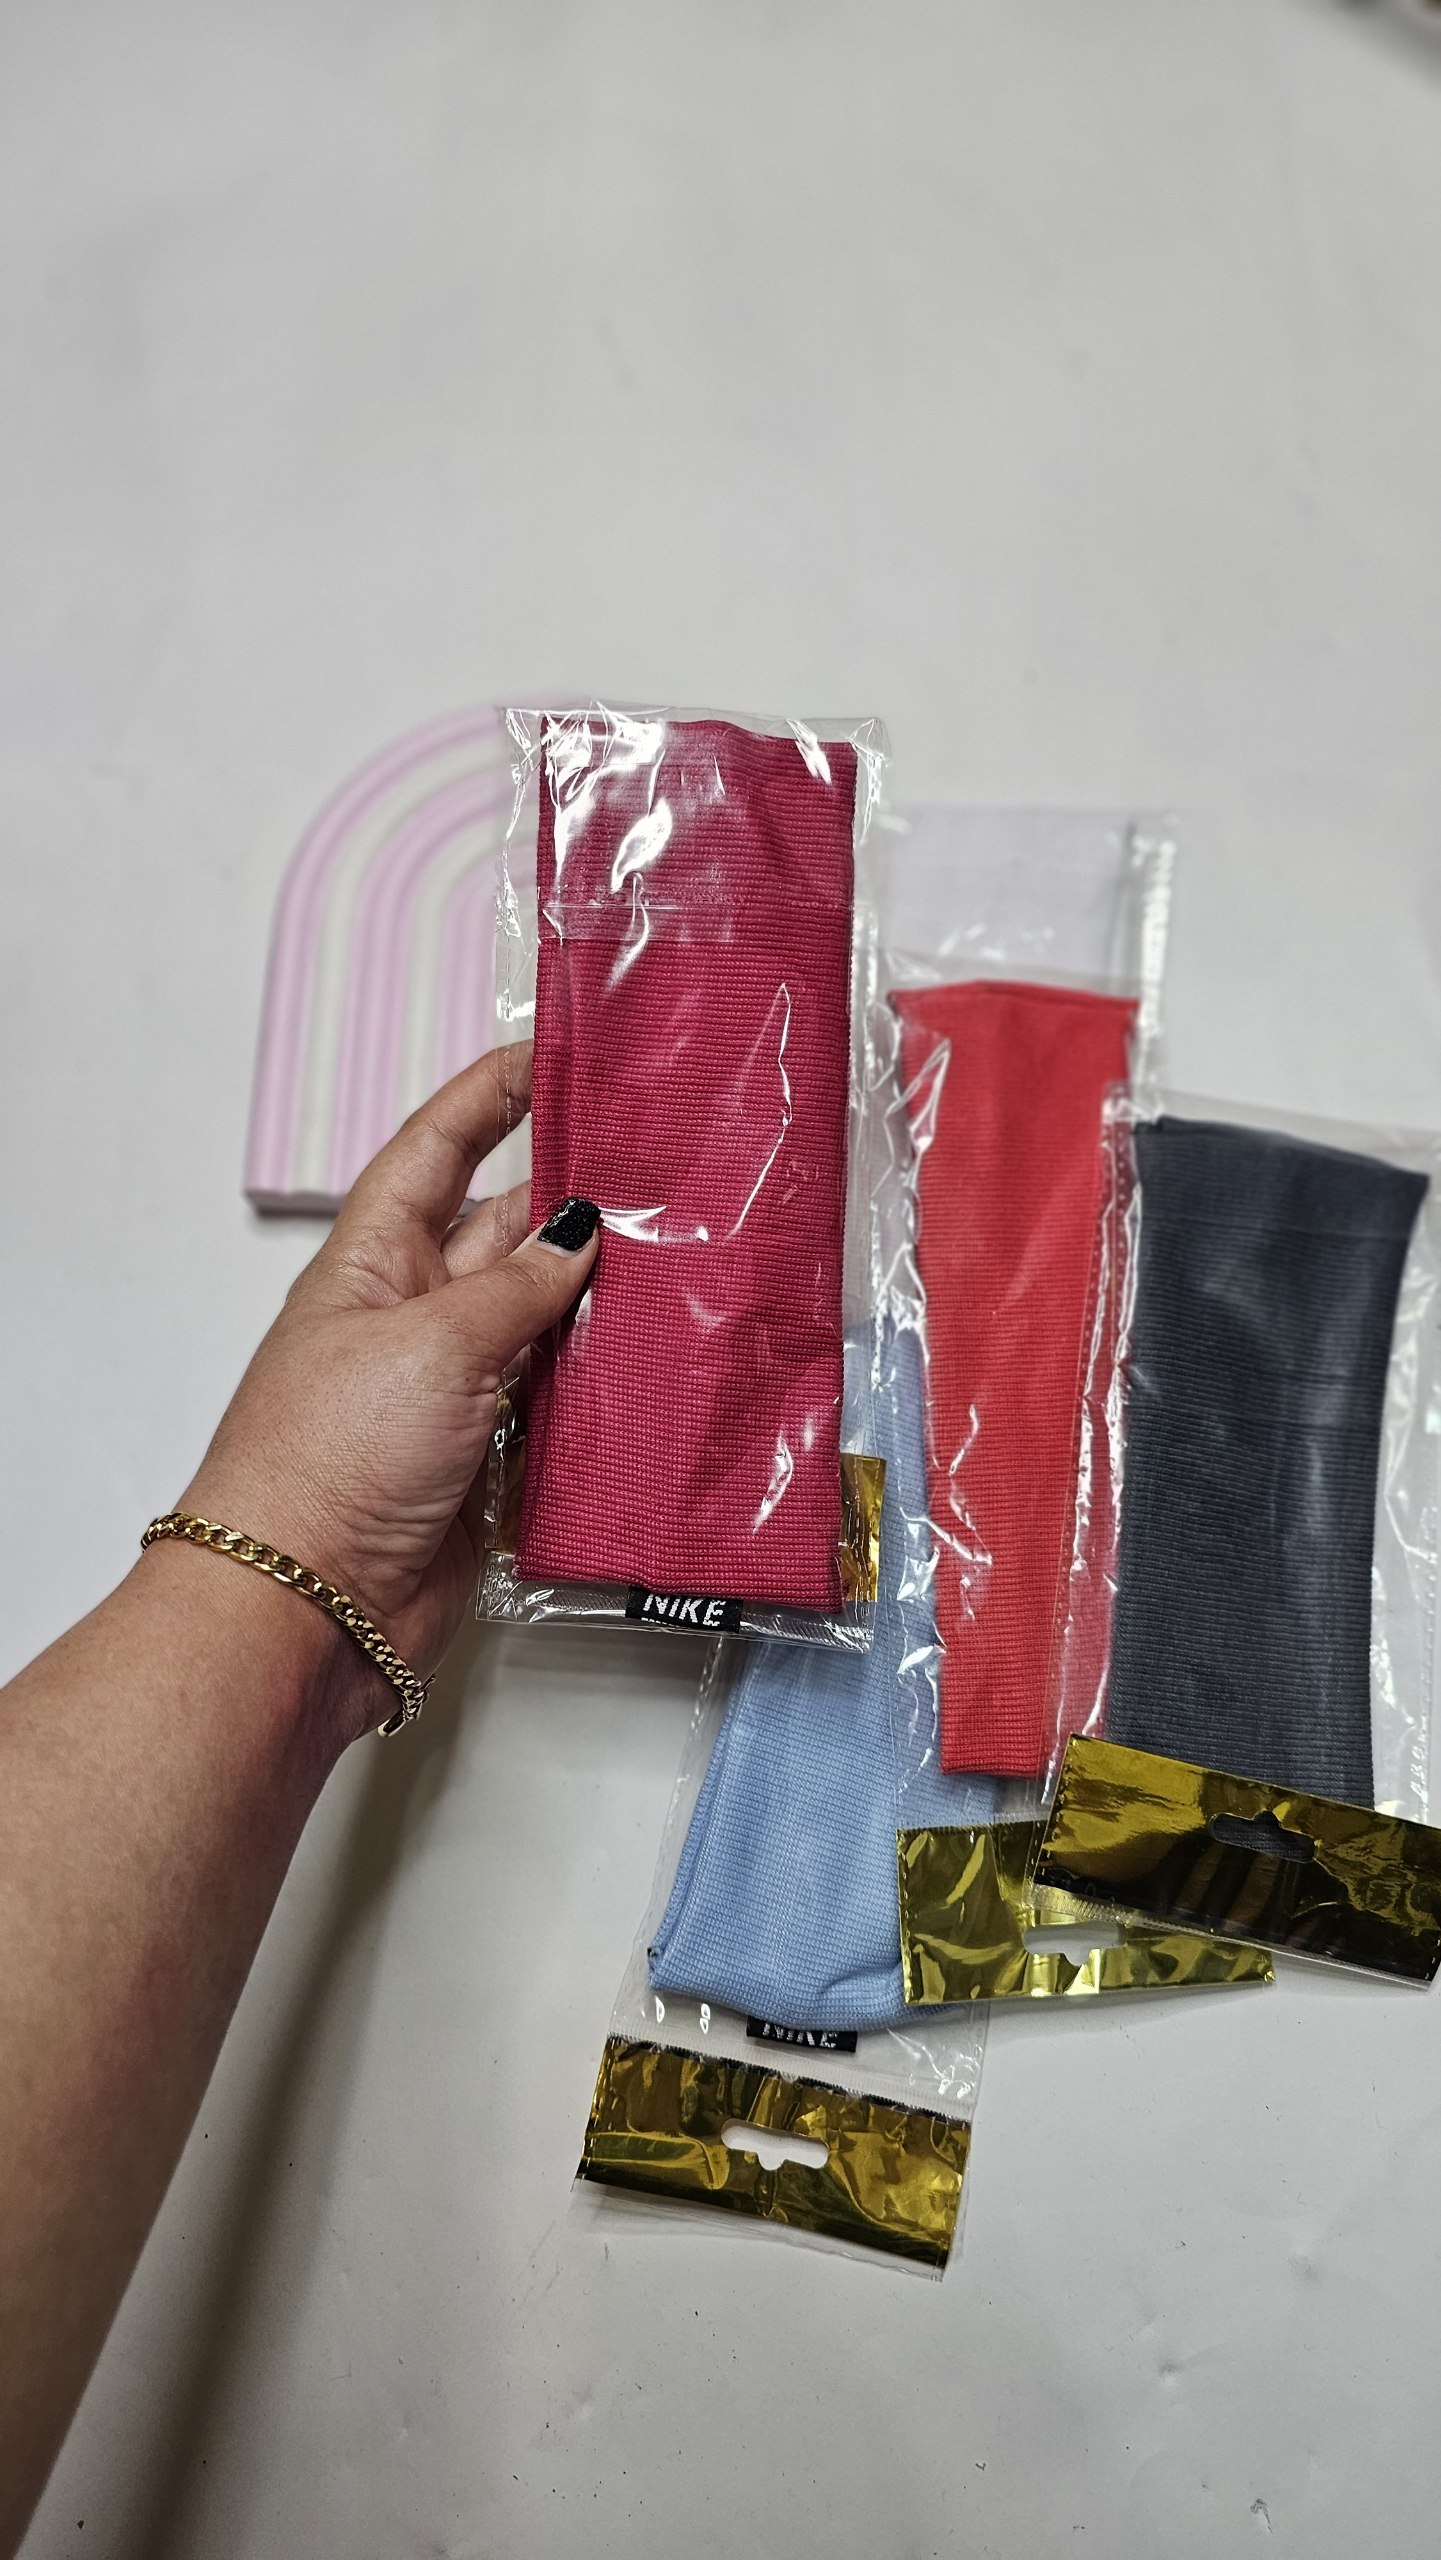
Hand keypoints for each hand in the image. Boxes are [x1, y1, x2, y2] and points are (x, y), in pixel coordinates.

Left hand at [180, 1043, 596, 1734]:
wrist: (308, 1608)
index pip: (437, 1151)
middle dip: (577, 1193)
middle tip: (665, 1159)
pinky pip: (561, 1402)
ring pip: (546, 1317)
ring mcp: (455, 1390)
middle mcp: (416, 1315)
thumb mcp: (432, 1343)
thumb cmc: (331, 1460)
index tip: (553, 1049)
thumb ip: (517, 1284)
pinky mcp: (491, 1460)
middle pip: (506, 1229)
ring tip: (690, 1250)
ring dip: (605, 1294)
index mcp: (374, 1261)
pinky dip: (607, 1383)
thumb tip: (578, 1230)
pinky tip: (664, 1358)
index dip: (490, 1095)